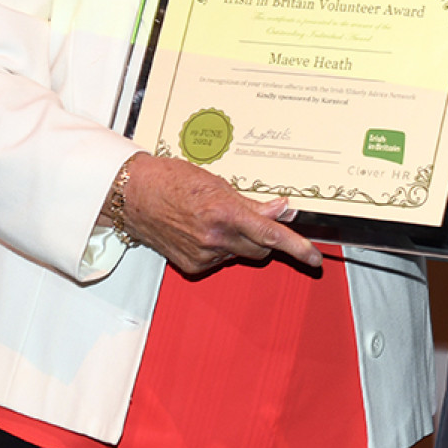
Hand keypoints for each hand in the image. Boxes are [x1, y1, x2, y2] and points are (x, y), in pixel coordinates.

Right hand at [116, 153, 324, 275]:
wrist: (134, 196)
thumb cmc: (171, 181)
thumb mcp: (217, 184)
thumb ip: (252, 204)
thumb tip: (282, 211)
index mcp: (224, 213)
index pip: (271, 234)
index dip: (297, 247)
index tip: (314, 258)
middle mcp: (215, 239)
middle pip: (261, 248)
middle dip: (264, 237)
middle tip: (252, 218)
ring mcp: (203, 256)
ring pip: (241, 255)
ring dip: (240, 241)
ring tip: (215, 219)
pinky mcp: (193, 267)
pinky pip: (221, 261)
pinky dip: (220, 249)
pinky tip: (202, 232)